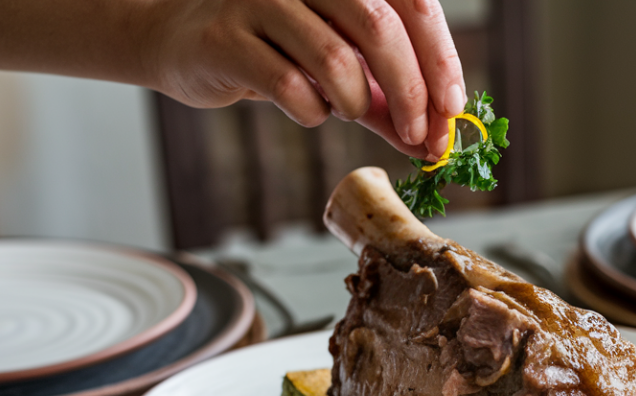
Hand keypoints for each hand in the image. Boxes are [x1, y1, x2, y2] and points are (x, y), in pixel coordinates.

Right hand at [148, 0, 465, 158]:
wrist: (183, 42)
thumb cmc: (273, 50)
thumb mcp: (340, 69)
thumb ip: (385, 100)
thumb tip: (433, 141)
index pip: (413, 2)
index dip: (439, 58)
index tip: (452, 111)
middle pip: (379, 27)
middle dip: (410, 91)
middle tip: (419, 135)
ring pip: (335, 60)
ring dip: (356, 103)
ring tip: (345, 110)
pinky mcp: (227, 38)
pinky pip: (290, 87)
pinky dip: (312, 112)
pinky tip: (308, 110)